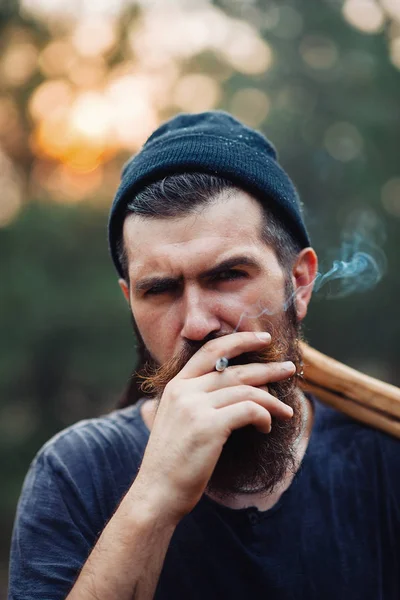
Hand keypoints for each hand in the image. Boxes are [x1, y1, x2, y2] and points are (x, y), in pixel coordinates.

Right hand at [133, 332, 295, 523]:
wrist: (157, 493)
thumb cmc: (172, 462)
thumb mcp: (177, 421)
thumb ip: (195, 401)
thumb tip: (233, 391)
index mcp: (176, 386)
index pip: (210, 350)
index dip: (239, 340)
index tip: (263, 340)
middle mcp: (184, 390)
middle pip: (234, 368)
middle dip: (267, 368)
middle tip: (288, 368)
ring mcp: (195, 407)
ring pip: (246, 390)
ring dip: (272, 400)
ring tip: (286, 410)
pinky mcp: (209, 426)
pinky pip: (249, 410)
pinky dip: (264, 416)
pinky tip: (267, 427)